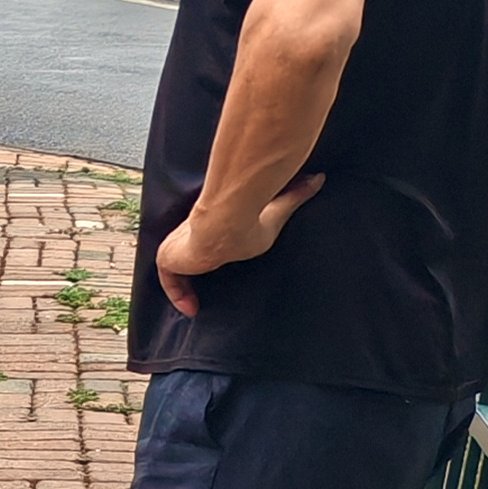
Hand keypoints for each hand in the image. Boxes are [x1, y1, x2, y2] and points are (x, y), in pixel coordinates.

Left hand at [157, 172, 325, 317]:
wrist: (225, 221)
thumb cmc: (249, 218)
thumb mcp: (275, 212)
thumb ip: (294, 196)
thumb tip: (318, 178)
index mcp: (213, 224)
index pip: (207, 240)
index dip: (210, 254)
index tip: (220, 264)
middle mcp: (192, 235)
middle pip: (187, 255)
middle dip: (194, 271)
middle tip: (204, 293)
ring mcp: (177, 246)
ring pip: (176, 268)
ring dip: (184, 287)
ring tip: (196, 306)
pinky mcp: (169, 258)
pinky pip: (169, 281)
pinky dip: (177, 294)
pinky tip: (190, 309)